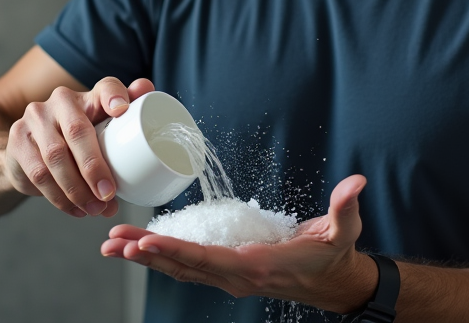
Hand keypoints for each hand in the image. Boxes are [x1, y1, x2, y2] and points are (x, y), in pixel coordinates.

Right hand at [3, 76, 154, 217]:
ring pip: (56, 157)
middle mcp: (61, 100)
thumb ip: (128, 137)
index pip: (105, 87)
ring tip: (94, 209)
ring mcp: (36, 117)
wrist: (27, 149)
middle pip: (77, 131)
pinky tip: (75, 209)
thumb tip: (155, 143)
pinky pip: (39, 173)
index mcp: (90, 96)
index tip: (122, 110)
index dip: (114, 95)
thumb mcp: (102, 136)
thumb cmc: (77, 142)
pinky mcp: (18, 139)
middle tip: (109, 194)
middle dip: (94, 167)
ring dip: (77, 189)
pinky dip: (59, 197)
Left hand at [101, 174, 378, 313]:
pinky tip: (139, 248)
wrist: (335, 283)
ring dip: (145, 257)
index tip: (146, 242)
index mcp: (257, 266)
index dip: (175, 252)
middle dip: (146, 254)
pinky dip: (160, 257)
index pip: (208, 260)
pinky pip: (187, 267)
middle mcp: (236, 277)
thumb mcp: (343, 232)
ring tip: (113, 247)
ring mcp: (229, 277)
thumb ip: (345, 207)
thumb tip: (355, 184)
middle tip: (112, 244)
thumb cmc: (334, 256)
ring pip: (179, 269)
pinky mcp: (226, 272)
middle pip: (183, 266)